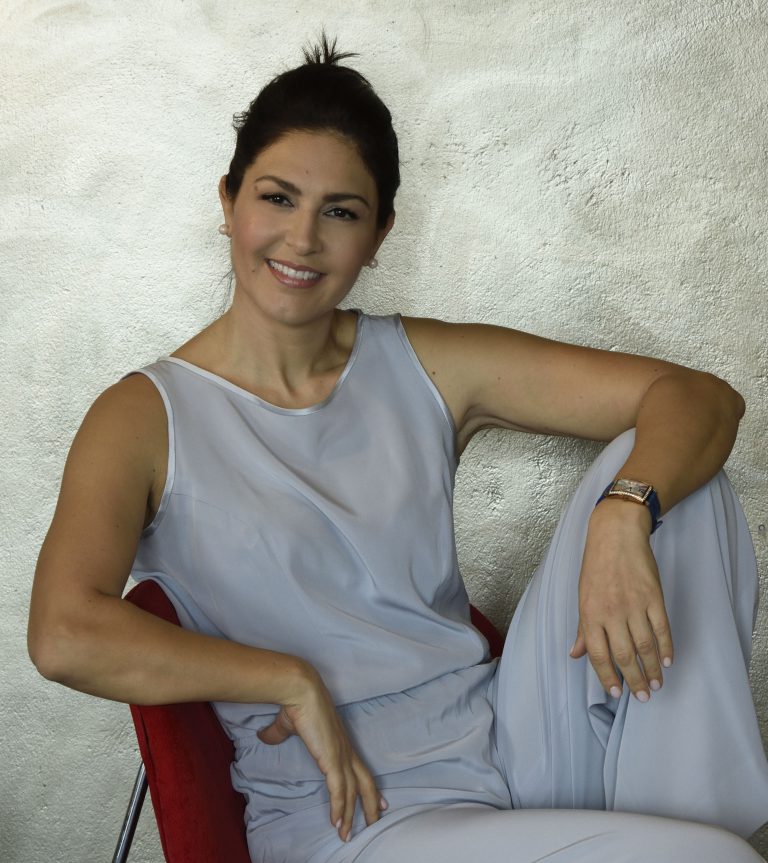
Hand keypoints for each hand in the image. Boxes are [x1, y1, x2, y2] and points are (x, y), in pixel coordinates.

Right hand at [257, 665, 385, 841]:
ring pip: (352, 792)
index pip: (360, 768)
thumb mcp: (287, 724)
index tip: (379, 801)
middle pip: (365, 782)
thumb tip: (264, 736)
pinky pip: (339, 790)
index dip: (369, 786)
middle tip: (375, 821)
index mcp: (340, 742)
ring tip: (347, 834)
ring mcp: (341, 755)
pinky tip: (336, 822)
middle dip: (370, 804)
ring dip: (349, 815)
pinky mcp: (332, 759)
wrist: (300, 690)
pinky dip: (339, 807)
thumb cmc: (297, 704)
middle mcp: (346, 750)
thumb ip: (277, 733)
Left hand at [569, 498, 673, 701]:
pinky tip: (667, 661)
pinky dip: (666, 647)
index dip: (607, 676)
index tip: (615, 692)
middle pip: (624, 655)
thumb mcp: (582, 595)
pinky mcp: (653, 597)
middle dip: (633, 680)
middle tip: (642, 696)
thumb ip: (583, 628)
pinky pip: (662, 628)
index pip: (598, 654)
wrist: (616, 534)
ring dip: (652, 669)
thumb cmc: (596, 565)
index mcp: (590, 613)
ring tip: (656, 684)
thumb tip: (575, 654)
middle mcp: (611, 612)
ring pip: (645, 646)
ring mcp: (634, 604)